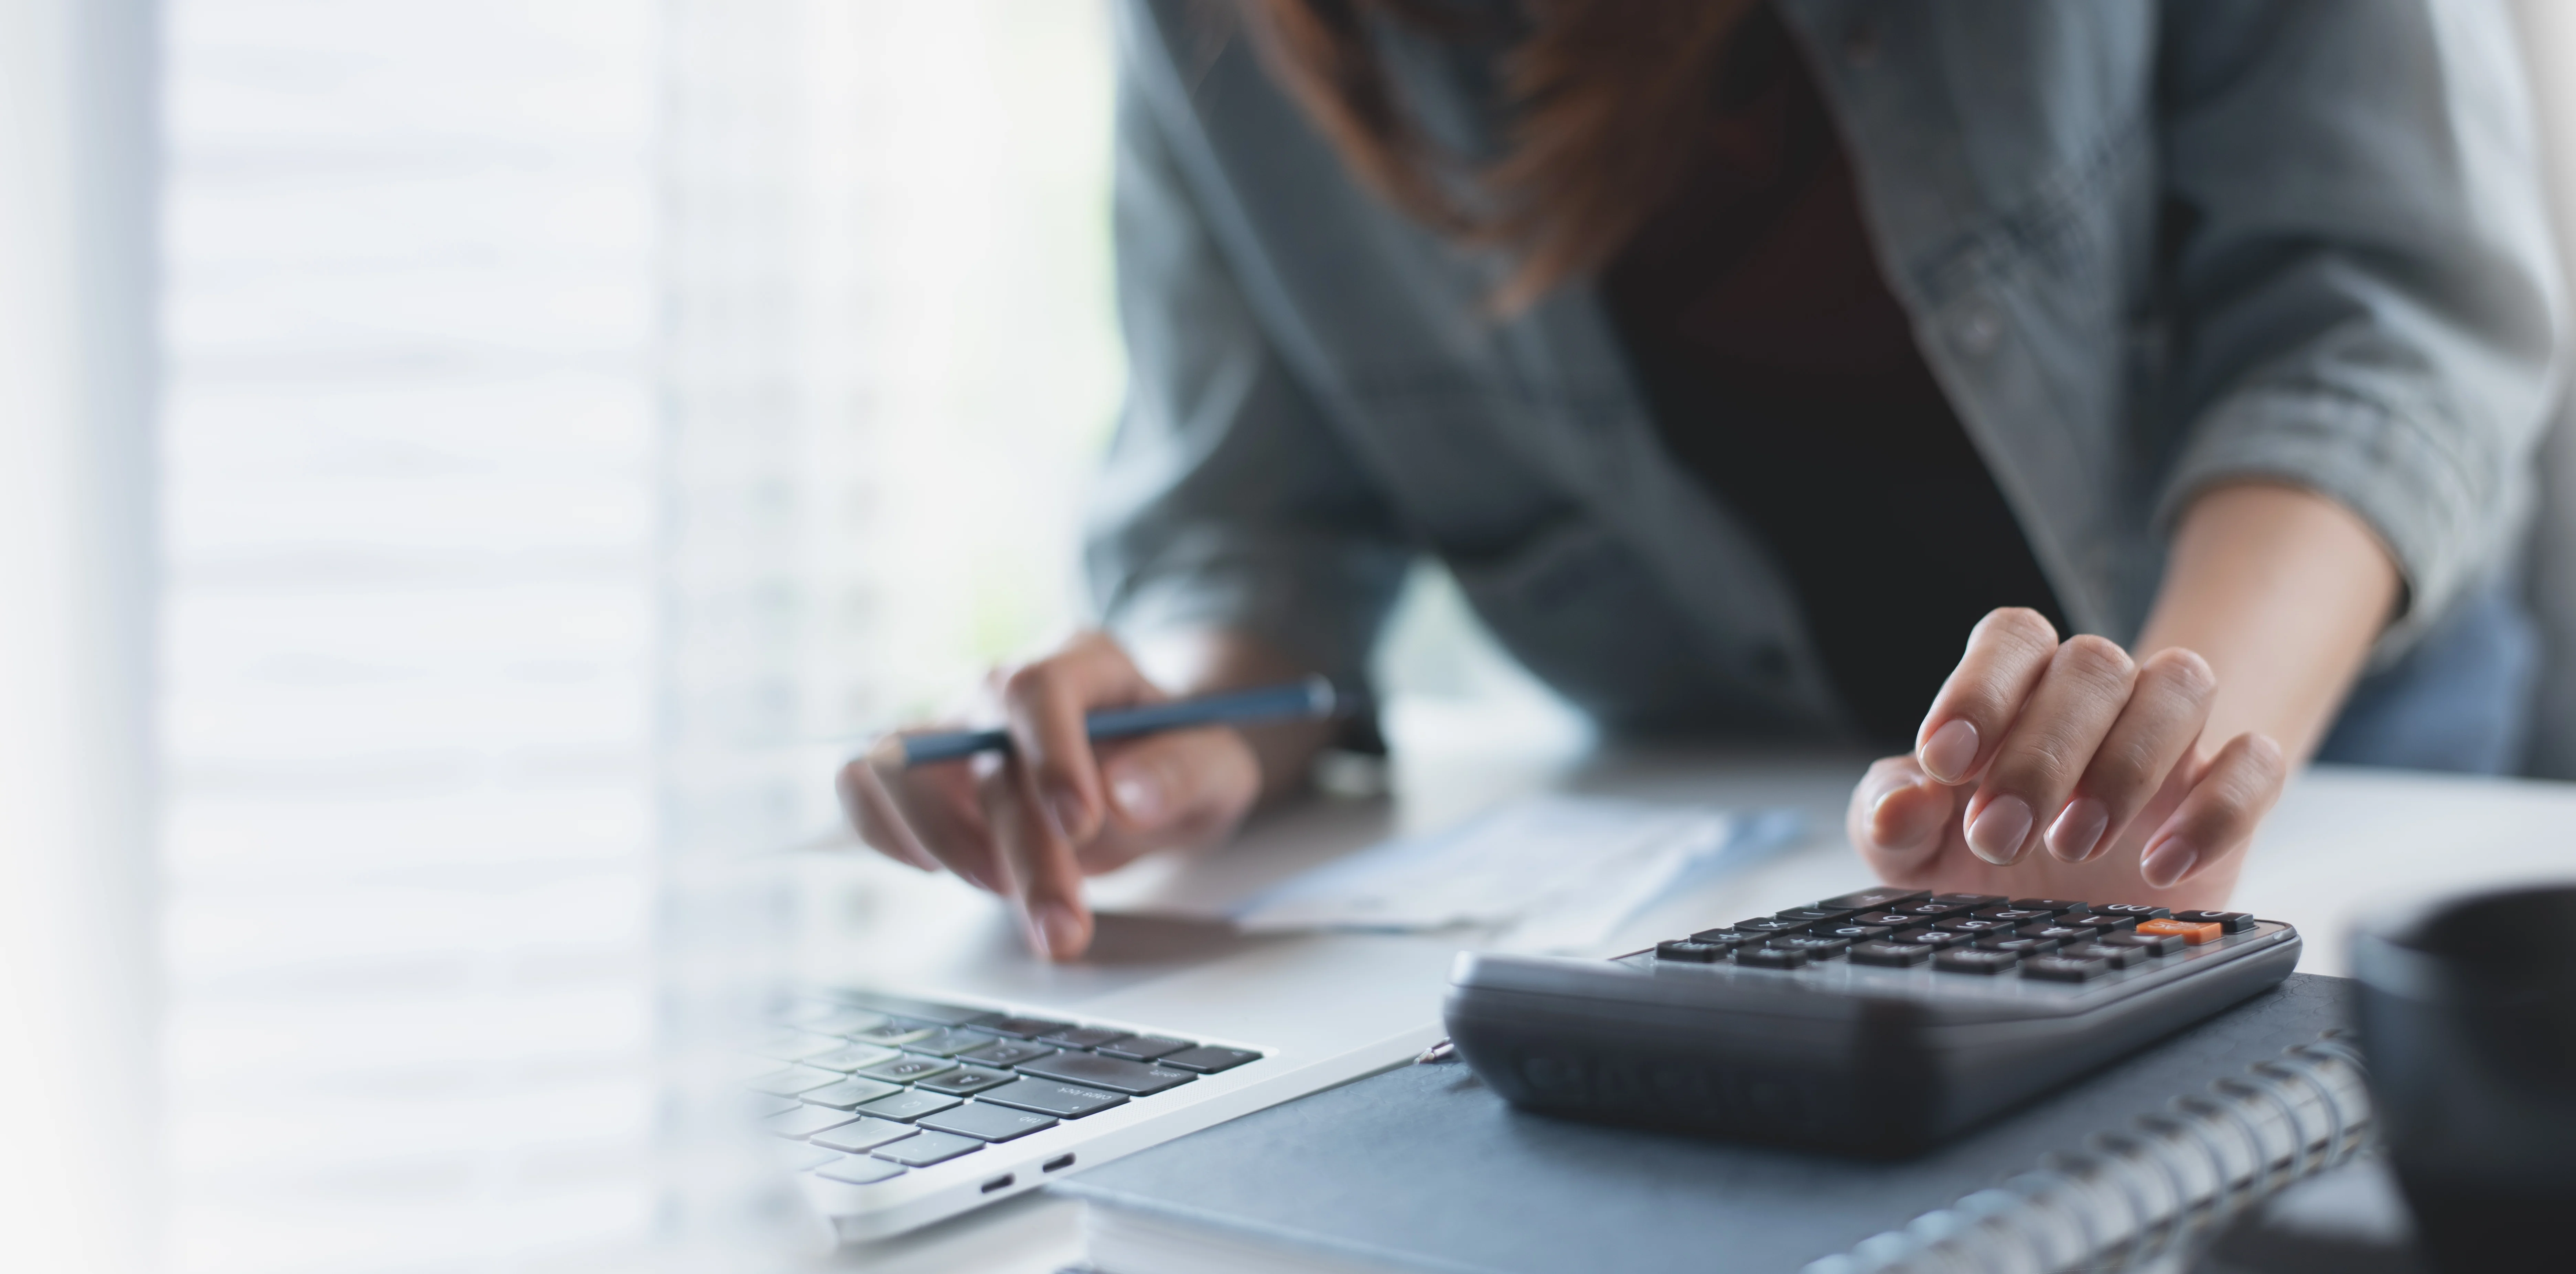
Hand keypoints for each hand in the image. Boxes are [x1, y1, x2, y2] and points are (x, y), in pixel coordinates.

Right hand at [837, 631, 1262, 960]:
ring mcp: (952, 727)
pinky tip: (944, 872)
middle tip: (1063, 928)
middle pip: (979, 754)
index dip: (1050, 754)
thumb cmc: (1177, 761)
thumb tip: (1127, 795)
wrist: (1144, 768)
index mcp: (1082, 661)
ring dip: (945, 848)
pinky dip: (885, 834)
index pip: (1038, 687)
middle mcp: (1002, 686)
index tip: (1081, 824)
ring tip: (1010, 895)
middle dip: (1020, 852)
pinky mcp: (920, 774)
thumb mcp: (1219, 766)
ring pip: (898, 767)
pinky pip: (863, 788)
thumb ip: (1185, 772)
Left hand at [1845, 608, 2286, 907]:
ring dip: (2126, 764)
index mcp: (2020, 688)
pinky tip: (2162, 863)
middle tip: (1998, 837)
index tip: (1947, 762)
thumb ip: (1889, 816)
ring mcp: (2172, 738)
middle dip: (2041, 752)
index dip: (1981, 687)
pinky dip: (2216, 808)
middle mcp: (2098, 698)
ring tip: (2072, 843)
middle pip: (2093, 663)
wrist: (2054, 920)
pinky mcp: (2230, 791)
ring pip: (2181, 685)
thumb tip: (1901, 803)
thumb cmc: (1976, 858)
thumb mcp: (1911, 849)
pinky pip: (2255, 763)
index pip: (2014, 636)